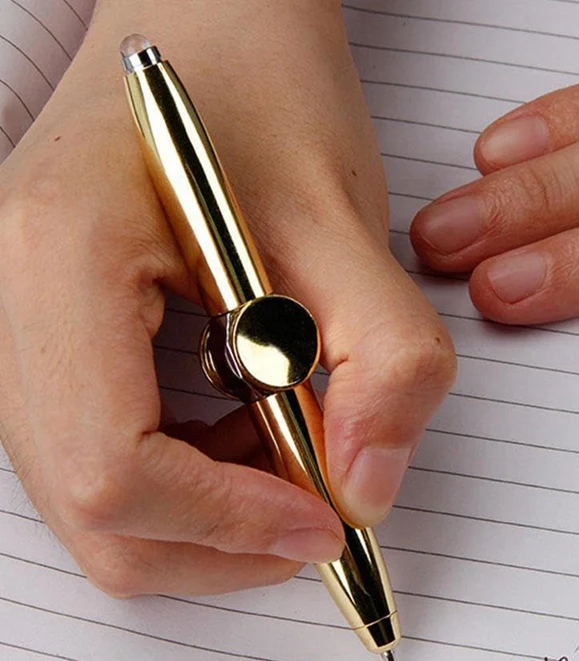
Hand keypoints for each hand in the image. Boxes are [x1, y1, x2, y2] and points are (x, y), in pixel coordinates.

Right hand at [0, 0, 454, 596]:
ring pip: (103, 502)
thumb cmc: (267, 91)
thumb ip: (385, 357)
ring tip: (296, 438)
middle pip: (96, 511)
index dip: (226, 524)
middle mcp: (10, 308)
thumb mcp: (347, 219)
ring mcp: (24, 335)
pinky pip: (116, 462)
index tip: (326, 523)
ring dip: (217, 507)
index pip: (111, 469)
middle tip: (321, 499)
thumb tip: (365, 490)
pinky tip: (256, 420)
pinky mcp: (59, 350)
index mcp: (60, 261)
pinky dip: (202, 477)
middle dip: (222, 535)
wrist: (217, 28)